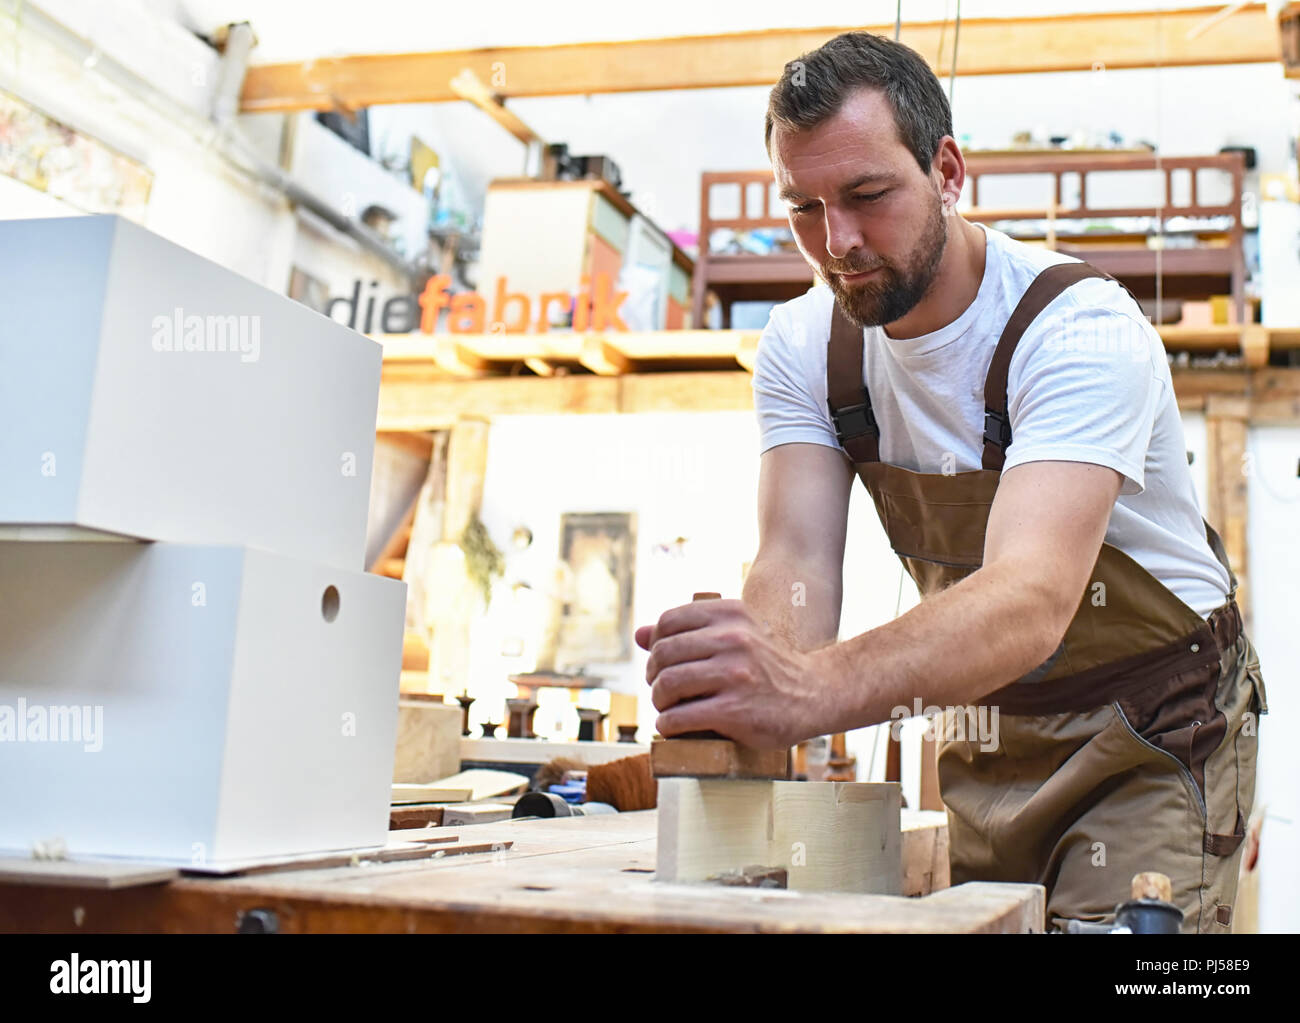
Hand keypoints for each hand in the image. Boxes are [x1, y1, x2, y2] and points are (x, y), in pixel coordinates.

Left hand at [634, 599, 823, 748]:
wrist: (815, 694)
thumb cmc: (768, 666)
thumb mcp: (736, 634)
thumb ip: (689, 632)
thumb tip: (638, 634)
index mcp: (731, 614)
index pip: (668, 622)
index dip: (656, 645)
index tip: (663, 663)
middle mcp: (734, 639)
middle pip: (663, 654)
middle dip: (654, 676)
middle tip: (662, 690)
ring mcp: (734, 675)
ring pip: (667, 684)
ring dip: (659, 701)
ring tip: (668, 708)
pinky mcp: (734, 711)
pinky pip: (679, 717)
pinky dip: (668, 725)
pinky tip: (674, 727)